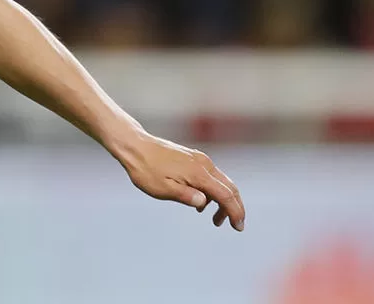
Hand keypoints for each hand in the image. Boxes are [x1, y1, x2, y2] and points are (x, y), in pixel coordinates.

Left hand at [114, 131, 244, 230]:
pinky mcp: (193, 157)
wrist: (135, 146)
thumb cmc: (146, 170)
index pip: (226, 195)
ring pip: (221, 182)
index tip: (239, 228)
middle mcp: (204, 164)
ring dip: (223, 201)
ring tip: (214, 219)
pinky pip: (211, 176)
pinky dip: (213, 191)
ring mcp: (199, 159)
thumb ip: (185, 196)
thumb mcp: (162, 189)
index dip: (235, 212)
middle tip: (234, 225)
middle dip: (235, 207)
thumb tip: (204, 203)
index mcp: (199, 173)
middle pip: (230, 188)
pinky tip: (202, 202)